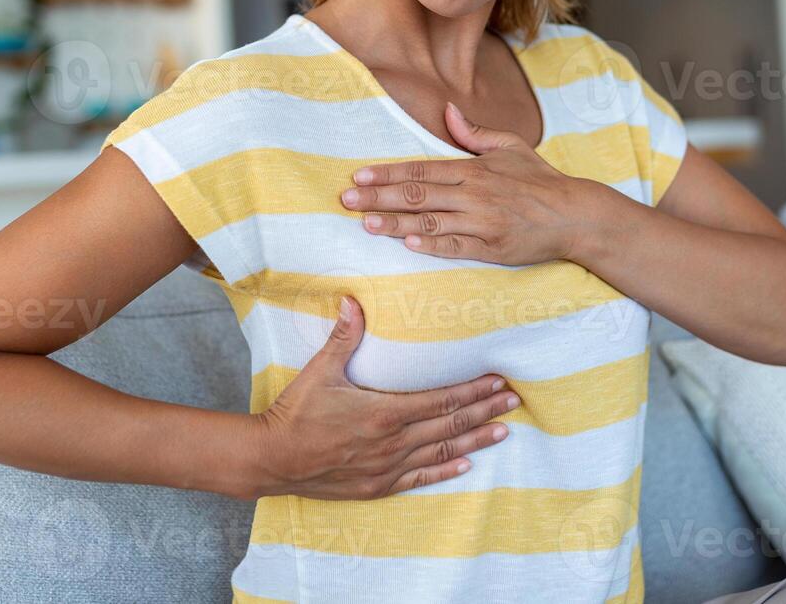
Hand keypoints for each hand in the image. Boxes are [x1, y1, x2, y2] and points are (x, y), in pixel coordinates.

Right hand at [248, 296, 519, 499]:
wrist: (272, 459)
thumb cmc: (296, 413)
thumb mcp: (320, 370)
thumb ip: (344, 336)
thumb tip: (354, 300)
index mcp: (384, 412)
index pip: (441, 399)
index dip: (473, 391)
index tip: (498, 381)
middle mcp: (393, 442)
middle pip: (450, 425)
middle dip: (484, 411)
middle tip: (513, 401)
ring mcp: (387, 467)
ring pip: (442, 452)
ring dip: (475, 440)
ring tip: (503, 431)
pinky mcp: (378, 485)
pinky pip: (420, 477)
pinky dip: (445, 470)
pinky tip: (466, 464)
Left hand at [340, 101, 597, 264]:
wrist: (573, 215)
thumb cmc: (539, 180)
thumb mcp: (510, 147)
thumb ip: (475, 132)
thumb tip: (448, 110)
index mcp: (473, 169)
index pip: (421, 169)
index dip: (387, 173)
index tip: (359, 177)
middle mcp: (474, 194)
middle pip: (417, 195)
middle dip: (378, 197)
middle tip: (346, 201)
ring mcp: (481, 222)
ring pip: (430, 222)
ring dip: (396, 223)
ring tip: (367, 224)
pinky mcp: (491, 248)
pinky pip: (456, 247)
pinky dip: (431, 246)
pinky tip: (408, 245)